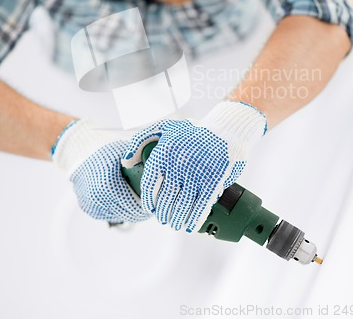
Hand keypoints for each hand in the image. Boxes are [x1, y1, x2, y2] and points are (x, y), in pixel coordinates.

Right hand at [52, 119, 151, 223]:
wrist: (79, 149)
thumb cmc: (106, 148)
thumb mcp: (127, 153)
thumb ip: (143, 166)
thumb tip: (162, 175)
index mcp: (108, 184)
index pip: (135, 207)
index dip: (149, 206)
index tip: (158, 201)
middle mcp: (97, 198)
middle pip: (129, 214)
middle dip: (142, 209)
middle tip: (152, 200)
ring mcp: (91, 205)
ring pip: (120, 216)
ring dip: (130, 209)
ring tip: (138, 196)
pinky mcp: (88, 208)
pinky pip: (110, 213)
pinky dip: (119, 207)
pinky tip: (123, 195)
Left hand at [122, 101, 266, 231]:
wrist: (226, 129)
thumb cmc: (193, 130)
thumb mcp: (164, 127)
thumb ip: (140, 141)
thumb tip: (127, 162)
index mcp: (164, 152)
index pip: (149, 183)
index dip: (147, 199)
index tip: (149, 208)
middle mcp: (178, 164)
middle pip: (165, 198)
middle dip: (162, 213)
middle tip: (163, 219)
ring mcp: (196, 174)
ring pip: (182, 206)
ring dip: (177, 219)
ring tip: (175, 225)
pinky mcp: (212, 181)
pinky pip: (201, 206)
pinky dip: (194, 219)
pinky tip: (190, 226)